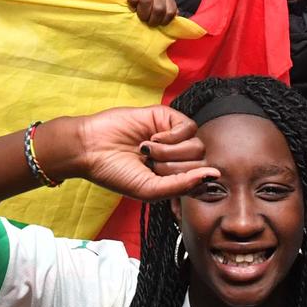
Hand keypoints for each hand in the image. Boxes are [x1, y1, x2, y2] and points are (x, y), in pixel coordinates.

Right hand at [35, 106, 215, 198]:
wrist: (91, 148)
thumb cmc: (116, 173)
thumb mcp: (151, 189)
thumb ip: (183, 185)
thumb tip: (215, 174)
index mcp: (174, 176)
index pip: (202, 180)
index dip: (193, 184)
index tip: (171, 185)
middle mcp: (176, 157)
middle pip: (201, 163)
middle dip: (176, 169)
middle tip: (151, 166)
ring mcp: (173, 137)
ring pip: (197, 146)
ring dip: (171, 153)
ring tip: (147, 152)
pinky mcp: (167, 117)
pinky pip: (189, 127)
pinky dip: (173, 137)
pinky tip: (152, 139)